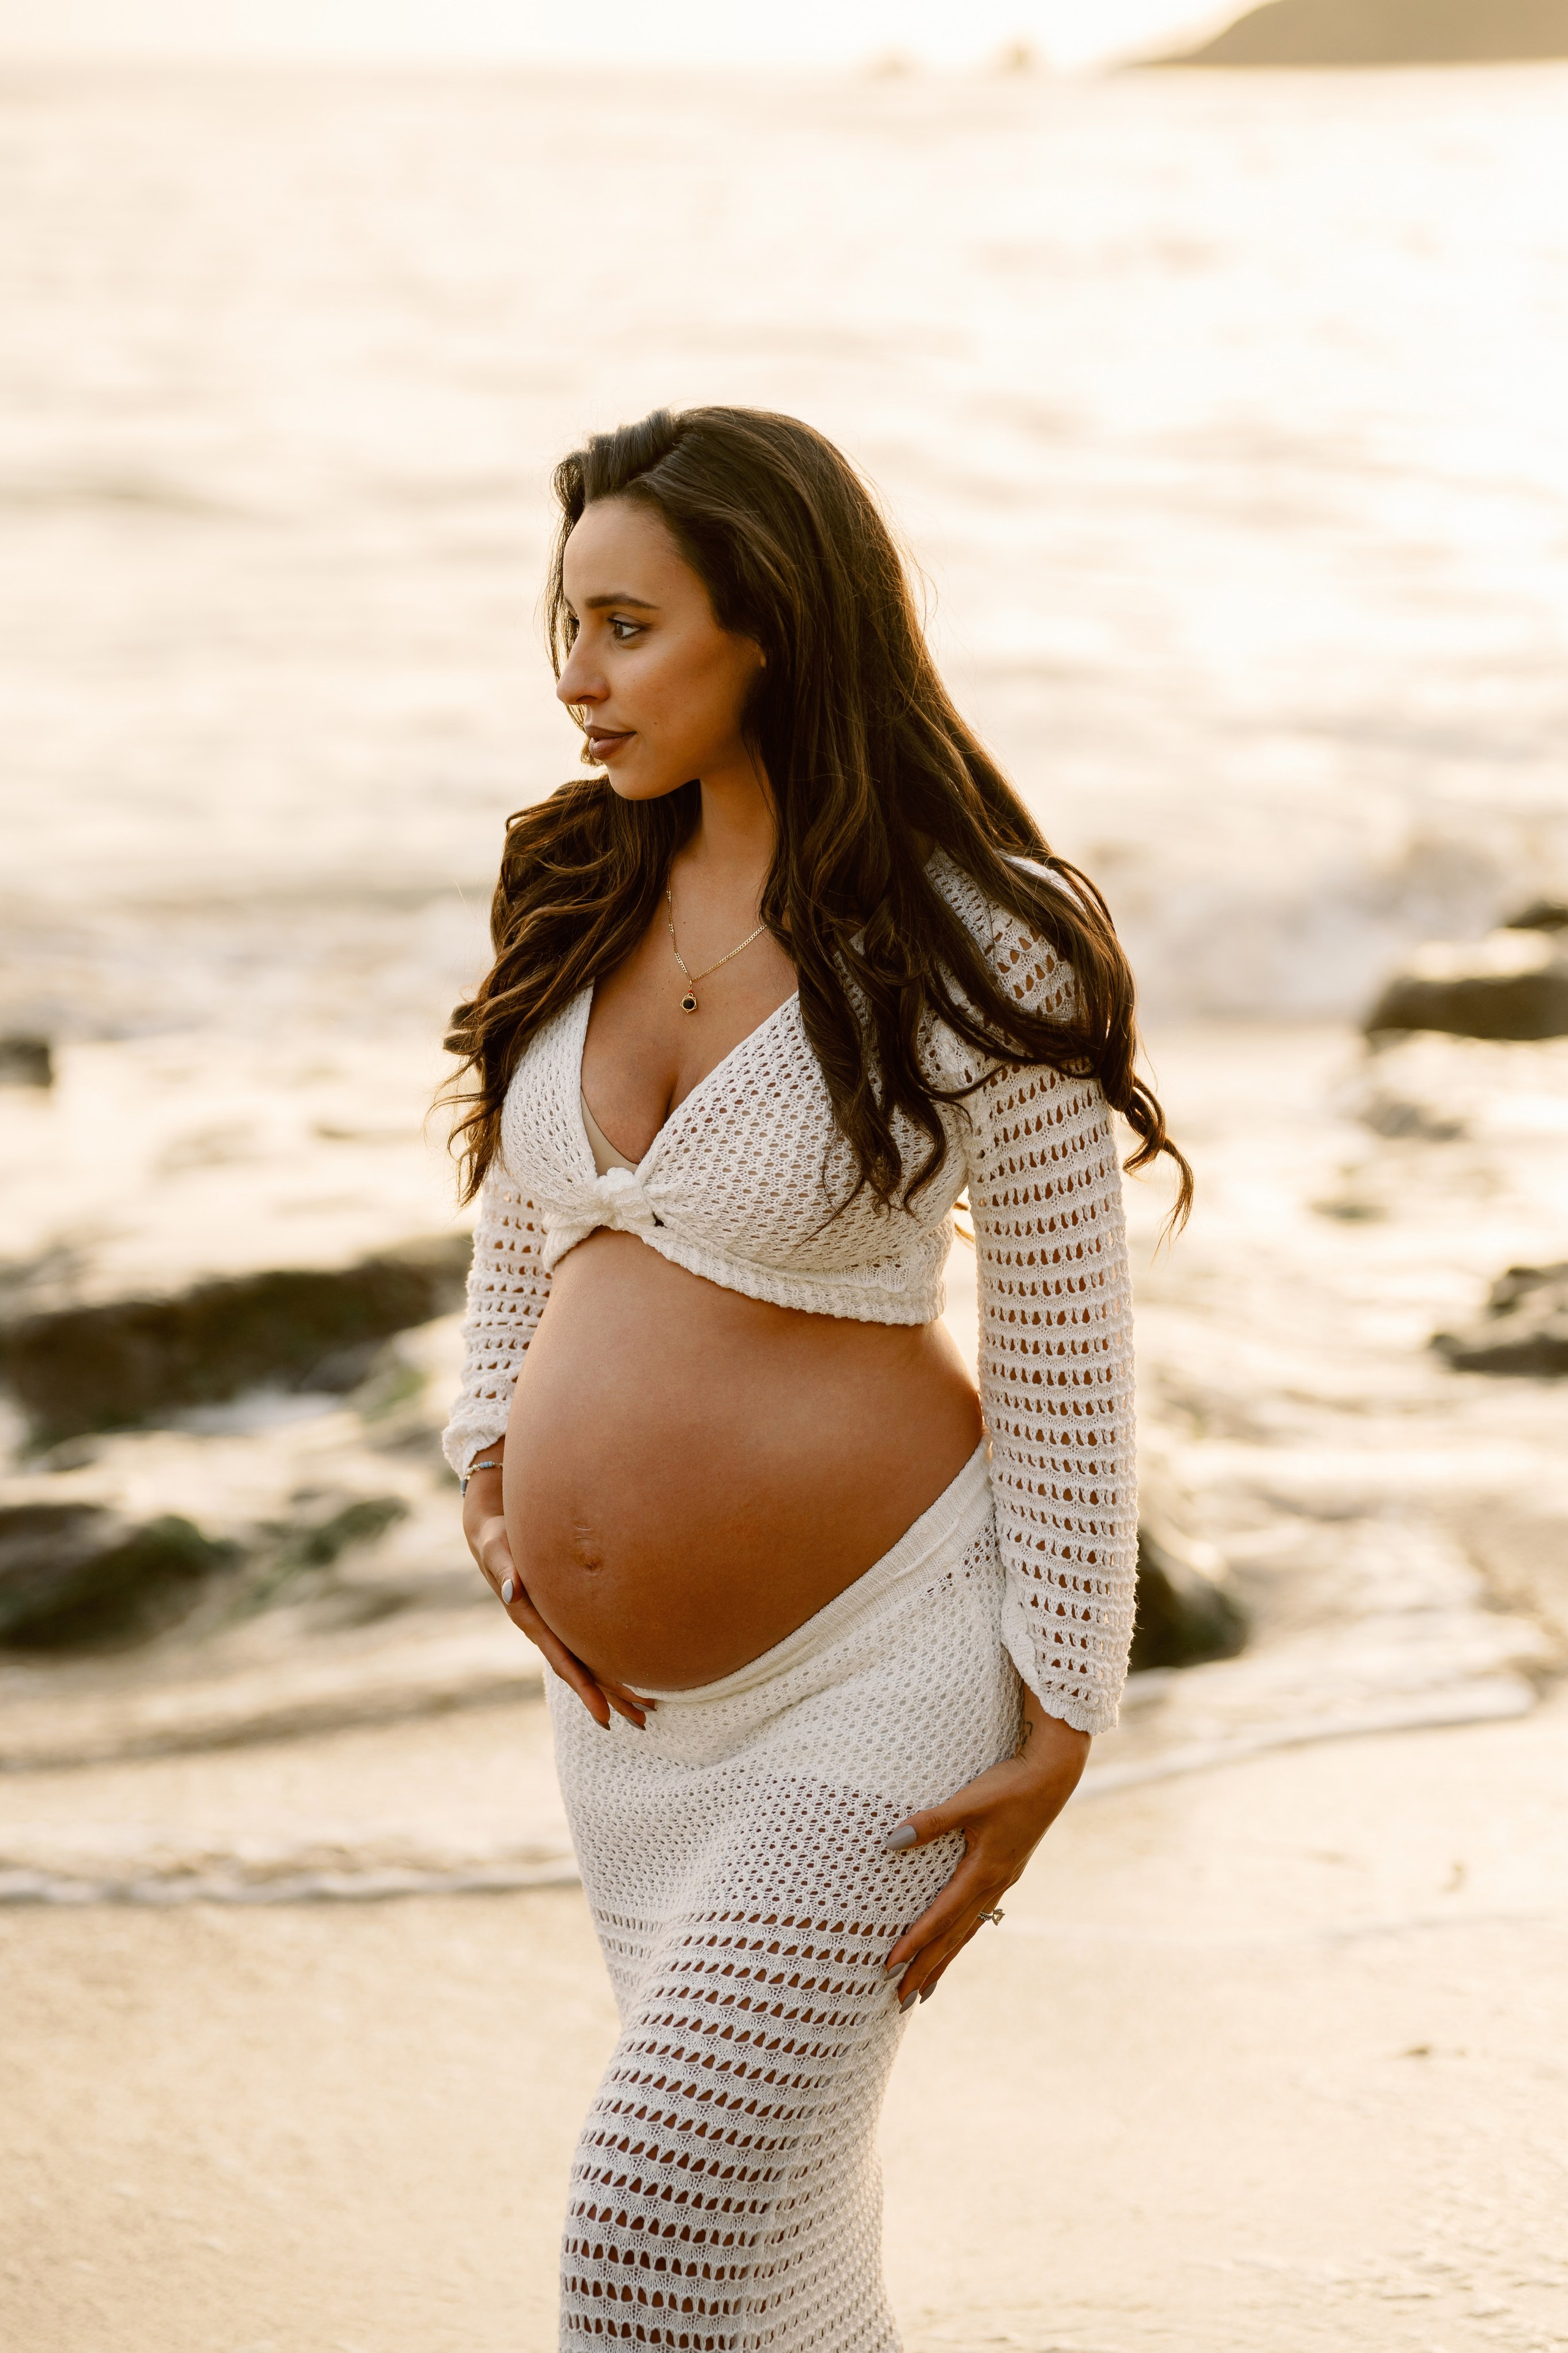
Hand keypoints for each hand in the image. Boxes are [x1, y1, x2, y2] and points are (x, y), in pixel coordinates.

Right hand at [462, 1463, 654, 1730]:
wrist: (491, 1531)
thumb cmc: (496, 1536)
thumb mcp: (496, 1549)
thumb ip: (505, 1569)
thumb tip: (515, 1589)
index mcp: (530, 1620)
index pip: (563, 1661)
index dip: (585, 1689)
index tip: (605, 1716)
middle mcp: (545, 1630)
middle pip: (582, 1671)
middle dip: (611, 1696)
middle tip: (644, 1721)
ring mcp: (554, 1624)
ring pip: (589, 1662)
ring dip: (616, 1686)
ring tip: (648, 1710)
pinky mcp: (562, 1614)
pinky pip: (589, 1644)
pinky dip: (610, 1662)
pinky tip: (633, 1670)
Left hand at [883, 1691, 1089, 2005]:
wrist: (1053, 1774)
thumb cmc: (1010, 1786)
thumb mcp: (968, 1802)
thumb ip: (930, 1823)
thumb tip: (890, 1841)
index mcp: (983, 1873)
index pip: (941, 1917)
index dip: (915, 1942)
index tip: (889, 1965)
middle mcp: (994, 1884)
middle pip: (954, 1936)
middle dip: (927, 1967)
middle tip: (901, 1999)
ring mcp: (1002, 1880)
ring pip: (968, 1930)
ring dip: (945, 1958)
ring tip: (926, 1988)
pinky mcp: (1006, 1869)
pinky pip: (979, 1914)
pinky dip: (963, 1934)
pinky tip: (957, 1940)